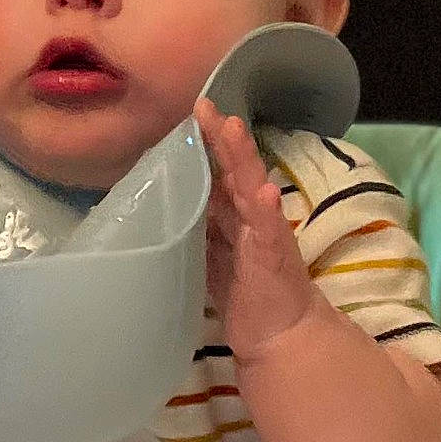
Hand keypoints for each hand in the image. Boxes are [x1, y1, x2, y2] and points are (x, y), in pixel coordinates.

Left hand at [196, 97, 315, 364]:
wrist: (278, 335)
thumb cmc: (245, 297)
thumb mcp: (210, 257)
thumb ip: (195, 231)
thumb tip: (162, 208)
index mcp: (233, 217)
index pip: (217, 174)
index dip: (205, 147)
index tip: (188, 118)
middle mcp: (251, 217)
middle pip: (233, 171)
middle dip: (220, 139)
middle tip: (203, 106)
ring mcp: (265, 233)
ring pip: (251, 187)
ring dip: (243, 158)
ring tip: (233, 128)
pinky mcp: (275, 255)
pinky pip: (270, 228)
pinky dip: (266, 208)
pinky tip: (262, 189)